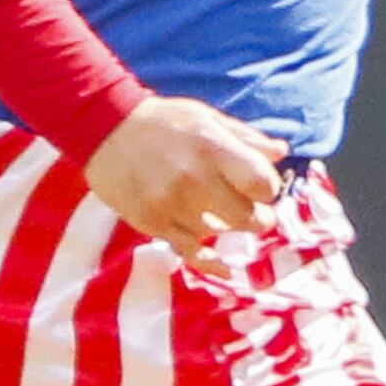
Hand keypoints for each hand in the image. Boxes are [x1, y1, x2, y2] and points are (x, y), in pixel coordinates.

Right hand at [84, 96, 284, 265]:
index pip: (263, 184)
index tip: (261, 188)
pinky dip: (209, 261)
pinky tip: (223, 266)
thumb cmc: (163, 122)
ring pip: (220, 234)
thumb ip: (246, 139)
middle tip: (252, 213)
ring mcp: (173, 204)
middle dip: (257, 217)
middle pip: (248, 217)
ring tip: (221, 215)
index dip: (269, 190)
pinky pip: (190, 252)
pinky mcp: (154, 223)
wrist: (103, 128)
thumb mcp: (207, 119)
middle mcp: (196, 179)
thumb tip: (282, 153)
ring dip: (227, 229)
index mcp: (214, 148)